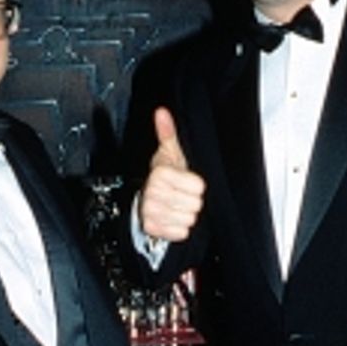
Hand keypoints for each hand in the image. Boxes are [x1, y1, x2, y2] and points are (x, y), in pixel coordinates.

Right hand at [138, 107, 205, 242]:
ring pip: (189, 219)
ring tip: (176, 206)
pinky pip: (181, 232)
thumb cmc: (165, 175)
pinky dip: (179, 228)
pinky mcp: (152, 228)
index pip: (199, 187)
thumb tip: (162, 112)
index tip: (185, 181)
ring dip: (185, 214)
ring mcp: (150, 212)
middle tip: (181, 195)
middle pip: (195, 204)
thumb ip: (168, 132)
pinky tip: (172, 218)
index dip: (196, 185)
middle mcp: (152, 193)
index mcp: (160, 173)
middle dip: (191, 200)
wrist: (147, 199)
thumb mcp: (170, 153)